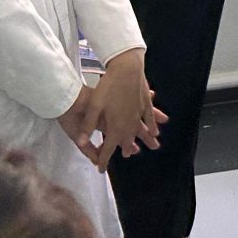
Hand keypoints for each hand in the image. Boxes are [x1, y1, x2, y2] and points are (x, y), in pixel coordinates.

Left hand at [75, 50, 164, 169]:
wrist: (127, 68)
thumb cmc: (109, 86)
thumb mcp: (94, 105)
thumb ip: (88, 125)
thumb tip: (80, 143)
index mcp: (115, 126)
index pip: (108, 148)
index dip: (104, 160)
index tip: (101, 169)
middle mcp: (129, 123)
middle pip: (127, 141)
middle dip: (124, 149)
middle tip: (125, 156)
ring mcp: (139, 114)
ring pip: (140, 132)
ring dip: (141, 140)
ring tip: (143, 147)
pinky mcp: (145, 104)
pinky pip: (149, 119)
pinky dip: (152, 126)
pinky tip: (156, 129)